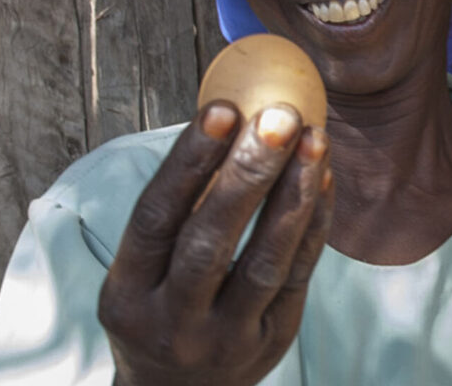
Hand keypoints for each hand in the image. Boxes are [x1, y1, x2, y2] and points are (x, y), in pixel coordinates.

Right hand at [98, 101, 332, 385]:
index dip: (188, 161)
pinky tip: (323, 177)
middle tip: (280, 116)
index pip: (154, 218)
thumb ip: (177, 209)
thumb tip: (230, 119)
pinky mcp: (272, 342)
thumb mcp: (143, 268)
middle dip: (248, 172)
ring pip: (264, 262)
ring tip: (314, 139)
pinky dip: (313, 223)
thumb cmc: (161, 303)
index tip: (222, 108)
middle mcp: (172, 321)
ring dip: (293, 194)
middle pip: (210, 241)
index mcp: (127, 292)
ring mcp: (225, 339)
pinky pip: (298, 276)